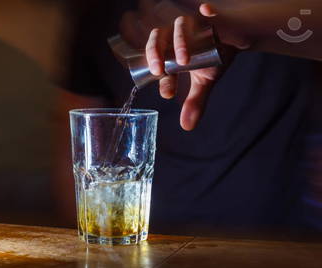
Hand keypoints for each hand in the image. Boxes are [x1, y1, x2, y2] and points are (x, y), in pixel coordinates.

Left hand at [121, 1, 249, 130]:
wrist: (239, 36)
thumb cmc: (216, 55)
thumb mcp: (205, 81)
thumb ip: (195, 102)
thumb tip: (187, 127)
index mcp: (171, 51)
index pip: (160, 62)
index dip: (161, 78)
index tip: (167, 92)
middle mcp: (177, 35)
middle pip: (158, 38)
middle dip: (155, 53)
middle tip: (159, 71)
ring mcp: (194, 23)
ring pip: (179, 26)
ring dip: (179, 41)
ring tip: (184, 60)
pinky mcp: (212, 14)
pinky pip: (209, 9)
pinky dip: (209, 11)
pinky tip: (206, 11)